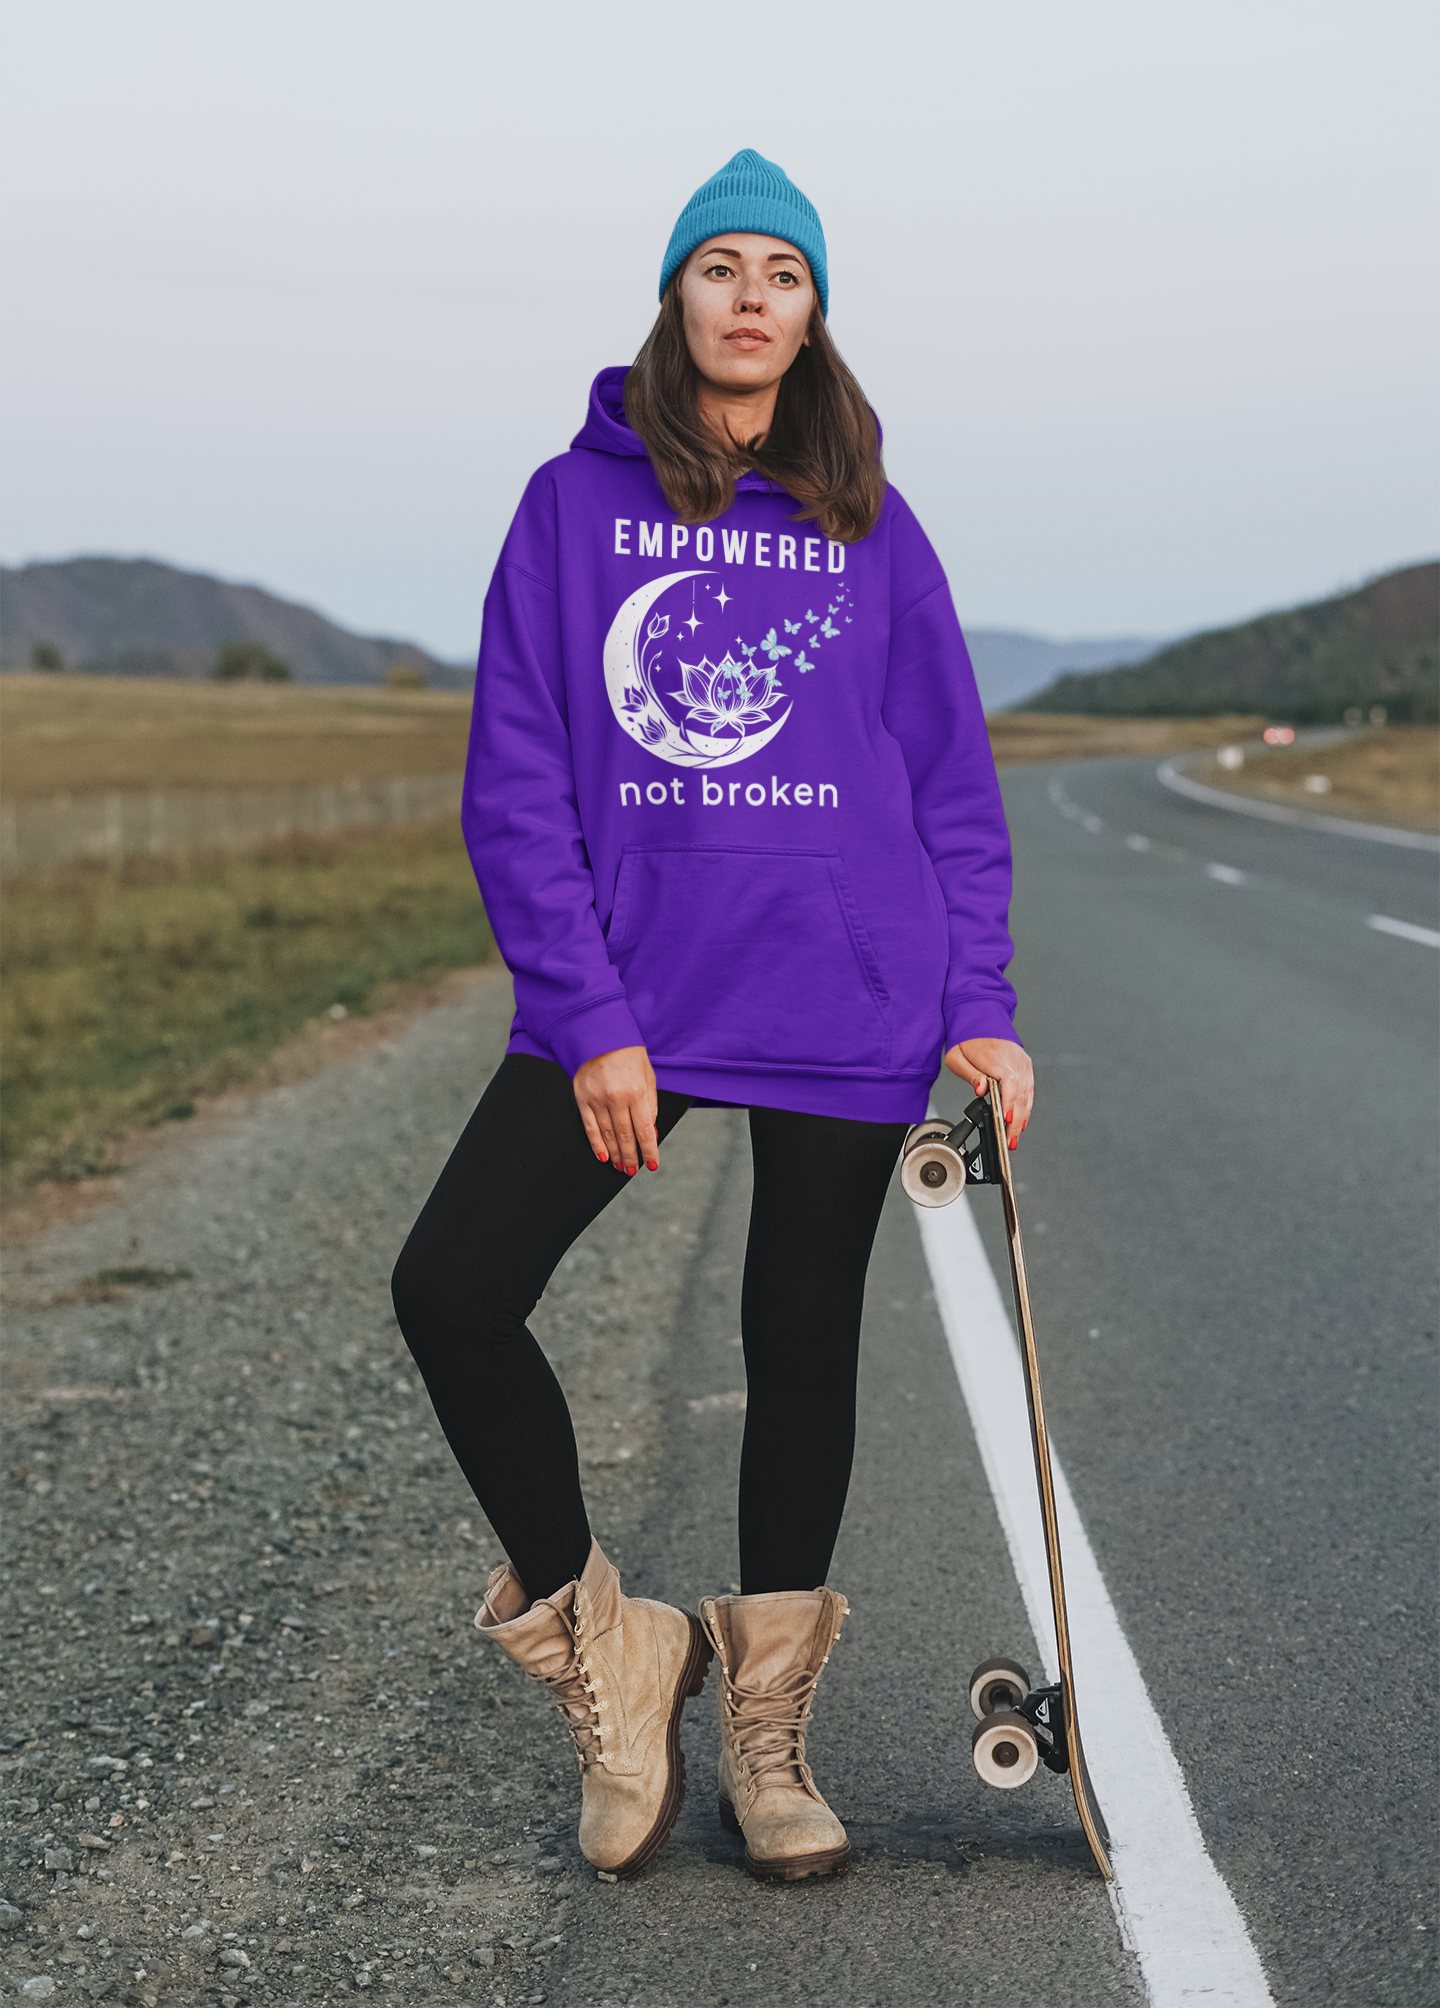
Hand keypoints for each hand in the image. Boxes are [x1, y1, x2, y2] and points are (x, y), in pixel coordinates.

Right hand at [573, 1046, 658, 1175]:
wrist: (601, 1035)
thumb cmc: (628, 1055)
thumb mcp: (648, 1077)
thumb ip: (651, 1105)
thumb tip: (651, 1132)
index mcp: (637, 1092)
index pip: (645, 1130)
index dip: (649, 1151)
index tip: (652, 1164)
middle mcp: (617, 1099)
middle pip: (626, 1137)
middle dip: (631, 1157)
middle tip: (633, 1170)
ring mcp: (598, 1100)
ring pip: (608, 1135)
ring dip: (615, 1154)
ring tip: (620, 1167)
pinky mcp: (582, 1099)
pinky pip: (590, 1127)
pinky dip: (597, 1144)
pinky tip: (603, 1156)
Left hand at [944, 1037, 1033, 1150]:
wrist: (979, 1017)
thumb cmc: (966, 1038)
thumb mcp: (957, 1057)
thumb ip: (971, 1075)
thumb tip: (982, 1090)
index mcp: (996, 1058)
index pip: (1009, 1084)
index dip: (1010, 1104)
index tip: (1008, 1121)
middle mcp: (1013, 1060)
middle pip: (1020, 1094)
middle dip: (1016, 1120)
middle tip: (1009, 1140)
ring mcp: (1021, 1062)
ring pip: (1027, 1094)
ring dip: (1023, 1117)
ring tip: (1014, 1136)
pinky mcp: (1024, 1064)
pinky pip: (1029, 1088)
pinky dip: (1026, 1105)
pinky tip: (1021, 1119)